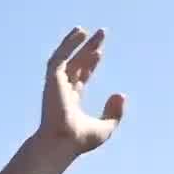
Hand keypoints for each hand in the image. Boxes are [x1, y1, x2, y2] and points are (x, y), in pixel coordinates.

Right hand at [38, 27, 125, 154]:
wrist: (62, 143)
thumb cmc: (79, 141)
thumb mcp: (105, 128)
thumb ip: (115, 113)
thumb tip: (120, 94)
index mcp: (69, 101)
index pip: (80, 77)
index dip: (89, 64)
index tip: (99, 53)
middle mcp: (61, 91)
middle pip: (75, 64)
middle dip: (87, 49)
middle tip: (101, 34)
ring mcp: (55, 84)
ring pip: (66, 58)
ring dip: (76, 43)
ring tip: (87, 30)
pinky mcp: (52, 79)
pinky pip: (60, 57)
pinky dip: (68, 44)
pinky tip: (80, 33)